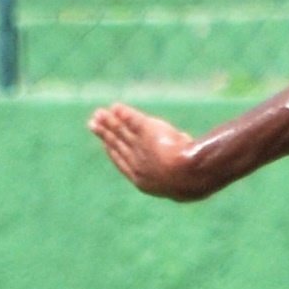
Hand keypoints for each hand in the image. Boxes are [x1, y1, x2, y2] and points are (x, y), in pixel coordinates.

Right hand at [89, 104, 213, 200]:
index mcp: (143, 181)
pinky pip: (133, 120)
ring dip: (109, 122)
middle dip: (105, 133)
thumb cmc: (195, 182)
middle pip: (118, 144)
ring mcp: (140, 147)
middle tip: (93, 123)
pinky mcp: (147, 131)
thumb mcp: (186, 176)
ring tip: (98, 114)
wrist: (193, 175)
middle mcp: (137, 163)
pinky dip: (125, 114)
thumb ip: (179, 165)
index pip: (123, 162)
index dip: (113, 150)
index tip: (105, 142)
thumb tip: (184, 144)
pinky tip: (116, 107)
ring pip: (121, 132)